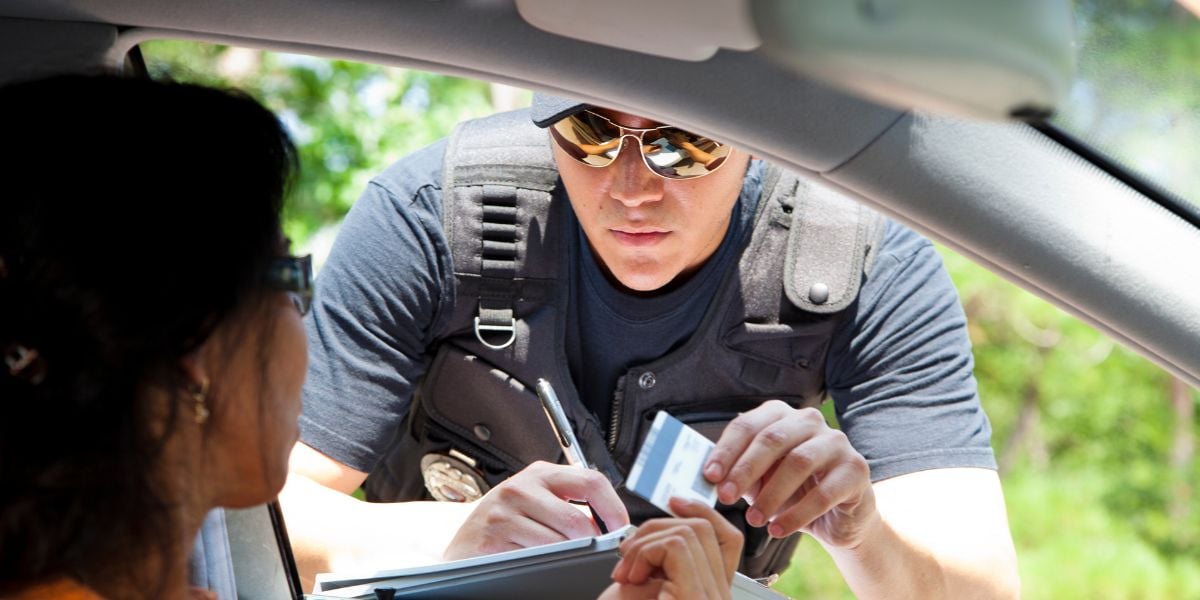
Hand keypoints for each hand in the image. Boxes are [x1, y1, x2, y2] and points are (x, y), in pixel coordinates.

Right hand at [443, 461, 629, 559]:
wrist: (465, 544)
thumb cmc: (506, 524)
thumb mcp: (538, 502)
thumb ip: (570, 503)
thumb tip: (611, 523)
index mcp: (541, 474)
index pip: (592, 481)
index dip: (613, 508)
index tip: (621, 529)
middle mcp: (522, 487)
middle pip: (577, 520)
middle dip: (592, 544)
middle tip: (593, 554)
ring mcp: (505, 510)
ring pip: (559, 542)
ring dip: (568, 557)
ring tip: (558, 558)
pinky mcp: (494, 535)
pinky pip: (536, 556)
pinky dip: (544, 564)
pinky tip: (535, 561)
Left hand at [599, 497, 742, 599]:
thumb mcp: (641, 592)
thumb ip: (660, 563)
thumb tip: (661, 528)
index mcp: (708, 595)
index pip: (727, 540)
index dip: (703, 512)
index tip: (675, 501)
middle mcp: (718, 599)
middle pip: (705, 530)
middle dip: (657, 527)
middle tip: (627, 556)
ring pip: (691, 532)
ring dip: (645, 542)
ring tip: (625, 573)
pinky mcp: (698, 598)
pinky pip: (678, 546)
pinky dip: (645, 552)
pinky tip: (630, 578)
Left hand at [703, 401, 879, 548]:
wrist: (838, 517)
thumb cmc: (791, 492)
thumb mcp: (759, 480)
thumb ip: (736, 473)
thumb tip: (705, 478)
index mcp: (781, 415)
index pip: (748, 425)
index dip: (726, 450)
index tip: (710, 476)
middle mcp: (810, 421)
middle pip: (772, 439)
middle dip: (745, 470)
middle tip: (726, 497)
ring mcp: (837, 442)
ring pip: (798, 462)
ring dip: (771, 495)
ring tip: (754, 519)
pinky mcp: (857, 469)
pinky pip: (823, 492)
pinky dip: (796, 514)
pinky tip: (778, 530)